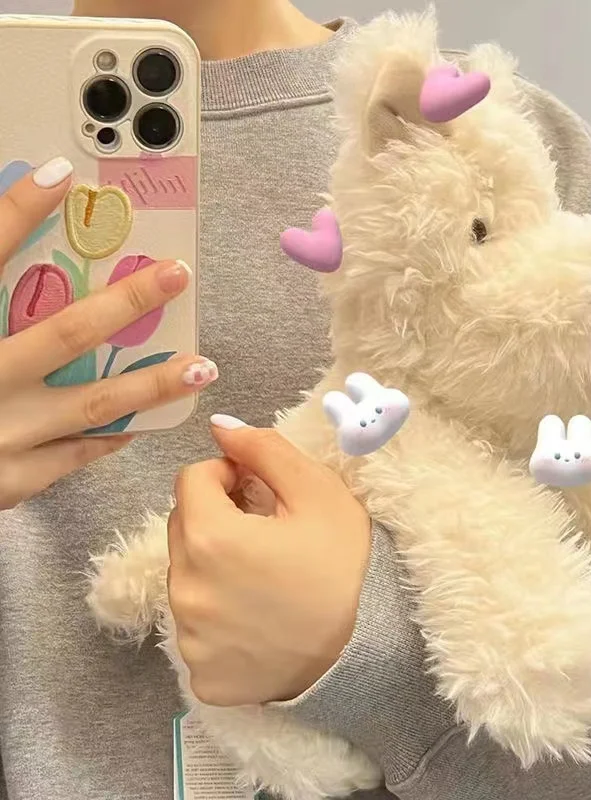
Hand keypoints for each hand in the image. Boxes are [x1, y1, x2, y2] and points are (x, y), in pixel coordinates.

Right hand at [0, 157, 216, 508]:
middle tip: (176, 274)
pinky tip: (146, 419)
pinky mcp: (13, 480)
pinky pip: (78, 452)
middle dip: (128, 302)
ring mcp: (3, 436)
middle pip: (65, 334)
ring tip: (201, 365)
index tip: (60, 174)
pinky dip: (113, 433)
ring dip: (153, 383)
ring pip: (94, 404)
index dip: (18, 212)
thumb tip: (11, 271)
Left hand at [167, 417, 371, 705]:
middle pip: (183, 527)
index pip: (192, 480)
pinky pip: (194, 628)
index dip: (226, 475)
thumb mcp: (318, 493)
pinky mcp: (198, 672)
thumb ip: (266, 450)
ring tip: (263, 578)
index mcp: (209, 536)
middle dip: (217, 517)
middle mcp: (184, 587)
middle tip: (264, 532)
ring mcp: (187, 636)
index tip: (257, 491)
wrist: (361, 655)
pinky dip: (217, 617)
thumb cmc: (340, 567)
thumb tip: (220, 427)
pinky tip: (256, 620)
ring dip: (214, 565)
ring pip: (187, 576)